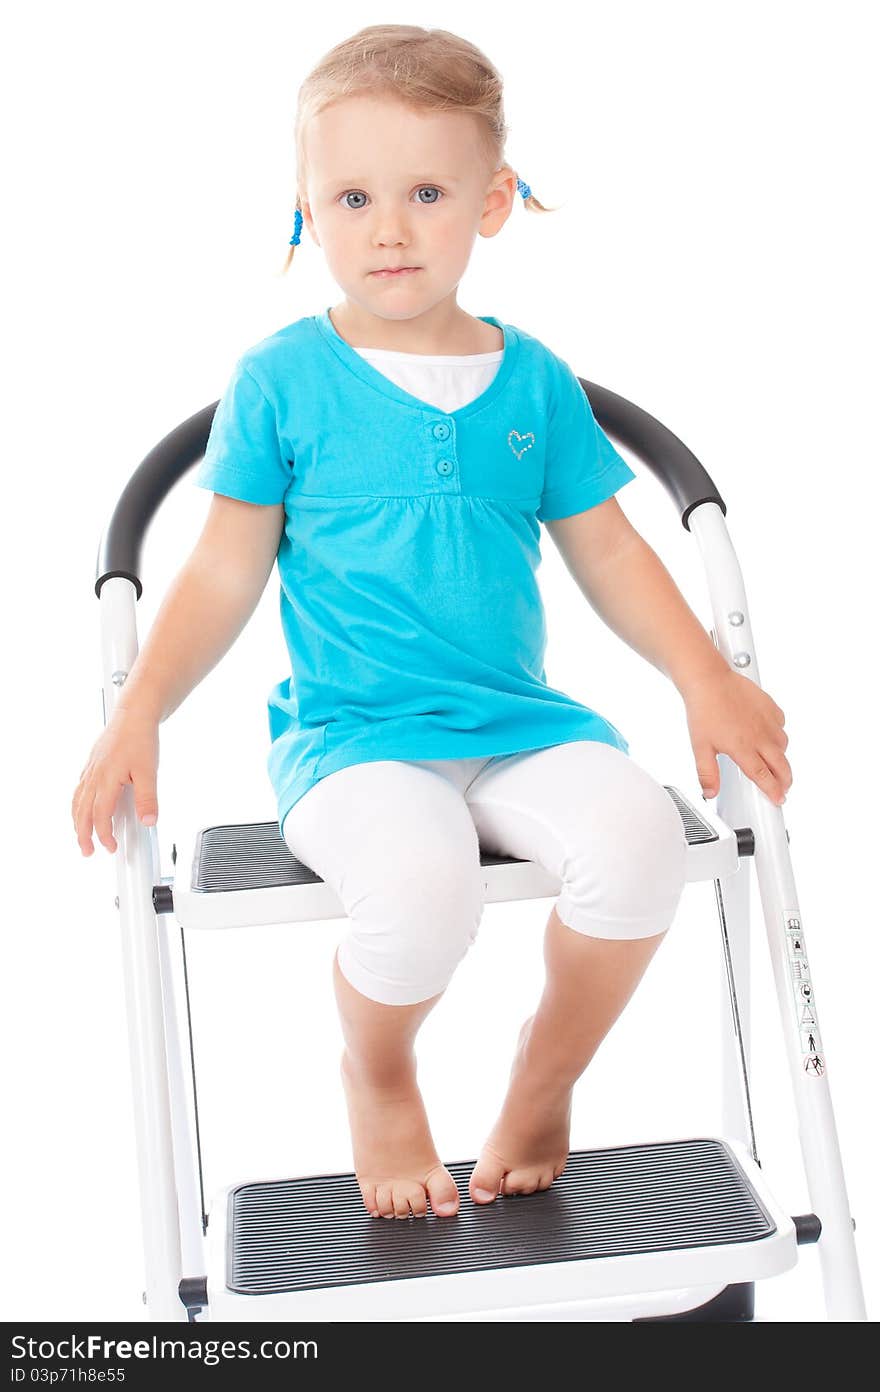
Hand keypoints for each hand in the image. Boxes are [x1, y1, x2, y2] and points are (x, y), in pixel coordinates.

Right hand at [72, 708, 159, 855]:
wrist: (134, 714)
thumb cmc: (140, 738)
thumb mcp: (149, 771)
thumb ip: (147, 798)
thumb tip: (148, 820)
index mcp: (106, 780)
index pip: (100, 816)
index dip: (104, 835)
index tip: (110, 847)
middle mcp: (94, 776)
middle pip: (82, 812)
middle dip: (83, 834)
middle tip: (87, 851)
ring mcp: (90, 770)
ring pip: (77, 801)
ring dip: (77, 821)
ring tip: (81, 835)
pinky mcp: (92, 764)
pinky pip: (79, 789)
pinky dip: (77, 804)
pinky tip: (82, 807)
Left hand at [683, 667, 790, 805]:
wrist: (709, 681)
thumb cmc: (704, 711)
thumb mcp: (700, 747)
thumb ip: (707, 773)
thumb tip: (709, 792)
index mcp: (743, 748)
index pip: (764, 776)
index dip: (773, 791)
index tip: (778, 798)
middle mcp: (760, 736)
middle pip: (781, 765)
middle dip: (785, 780)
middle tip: (784, 787)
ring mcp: (767, 721)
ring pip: (783, 745)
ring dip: (782, 758)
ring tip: (776, 764)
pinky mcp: (770, 707)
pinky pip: (781, 725)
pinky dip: (779, 734)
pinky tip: (772, 736)